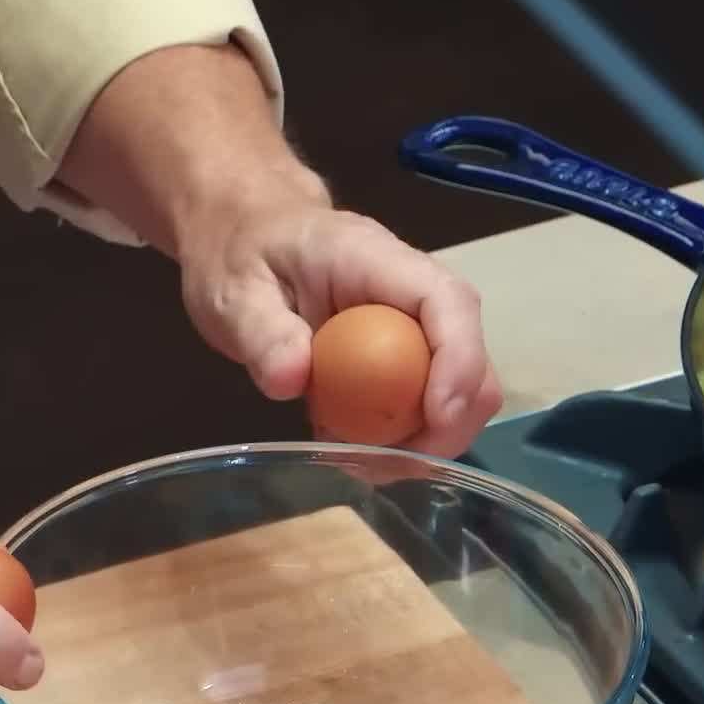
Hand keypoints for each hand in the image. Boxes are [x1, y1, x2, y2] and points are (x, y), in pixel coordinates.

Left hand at [179, 200, 503, 457]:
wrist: (242, 238)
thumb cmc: (240, 253)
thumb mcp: (232, 292)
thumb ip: (261, 333)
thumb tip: (291, 380)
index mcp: (375, 258)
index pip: (447, 301)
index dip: (457, 362)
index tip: (436, 419)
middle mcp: (410, 291)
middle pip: (470, 356)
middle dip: (448, 421)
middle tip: (384, 464)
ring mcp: (411, 326)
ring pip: (457, 389)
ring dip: (424, 438)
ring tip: (359, 461)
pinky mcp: (401, 356)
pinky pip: (424, 402)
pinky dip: (400, 436)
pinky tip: (350, 444)